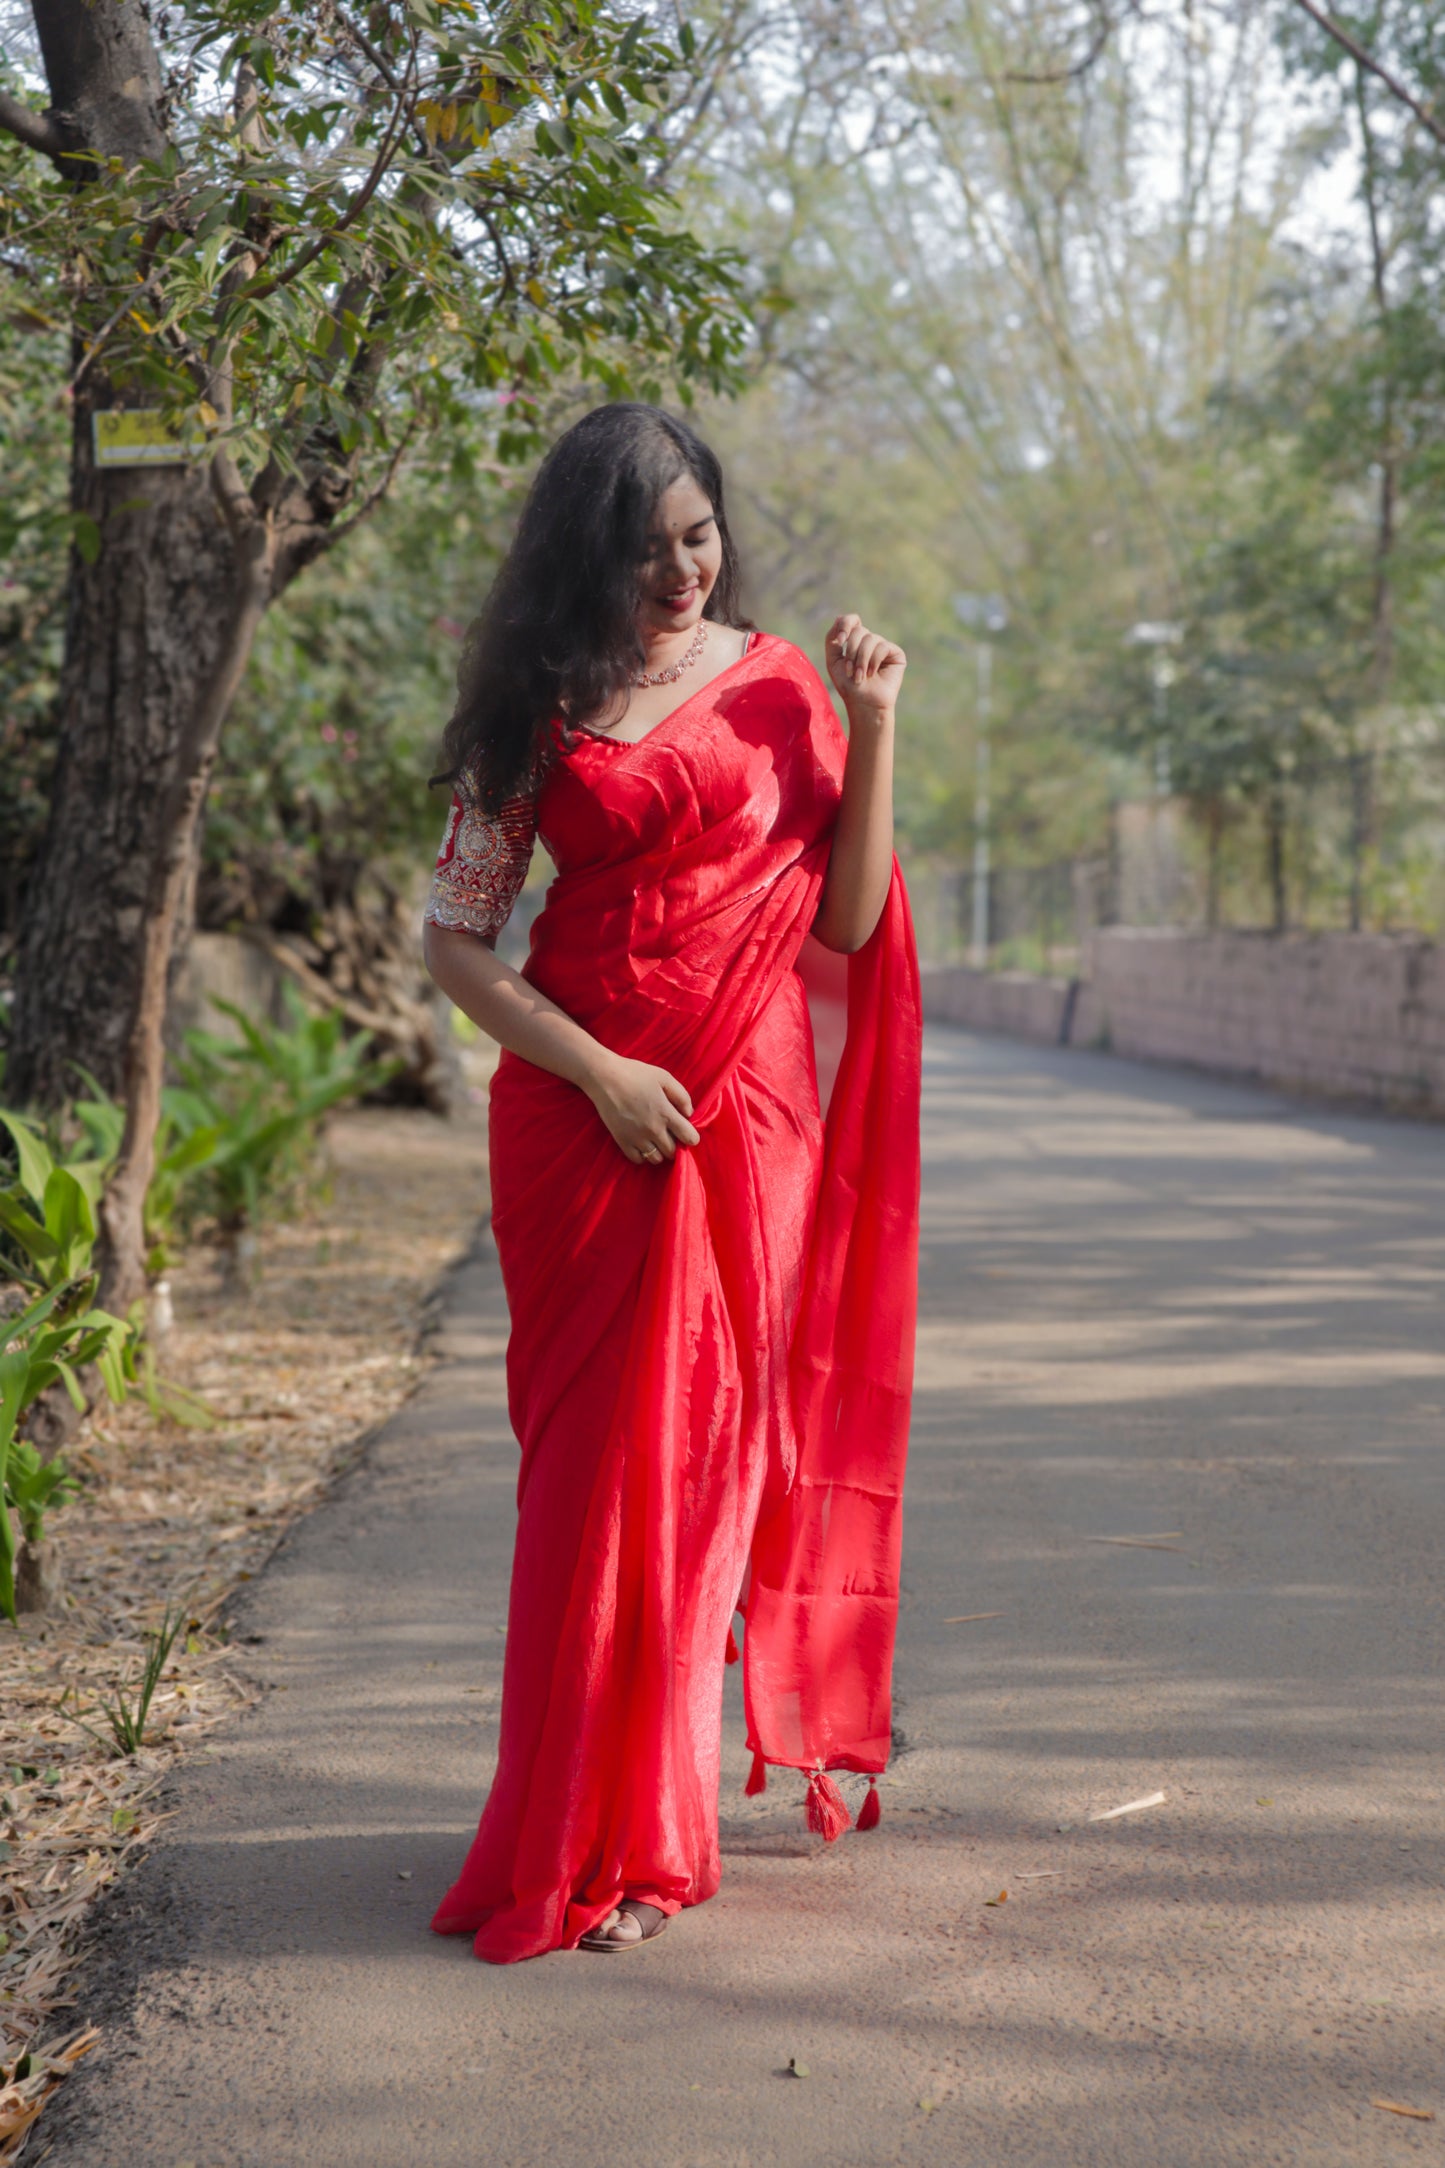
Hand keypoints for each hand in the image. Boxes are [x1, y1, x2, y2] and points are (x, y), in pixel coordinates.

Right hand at [585, 1052, 700, 1165]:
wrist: (604, 1077)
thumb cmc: (635, 1074)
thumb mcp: (664, 1077)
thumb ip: (682, 1096)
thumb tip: (689, 1114)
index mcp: (666, 1113)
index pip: (689, 1137)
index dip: (692, 1137)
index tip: (687, 1132)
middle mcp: (653, 1130)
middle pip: (672, 1151)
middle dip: (675, 1145)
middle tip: (670, 1135)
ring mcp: (636, 1138)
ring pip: (656, 1159)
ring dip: (660, 1152)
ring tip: (656, 1140)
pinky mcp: (621, 1141)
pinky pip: (638, 1160)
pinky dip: (643, 1156)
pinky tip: (643, 1144)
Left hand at [825, 614, 905, 721]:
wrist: (863, 704)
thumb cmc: (848, 686)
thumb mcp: (833, 661)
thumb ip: (832, 639)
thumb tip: (839, 618)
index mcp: (855, 641)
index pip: (851, 620)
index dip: (845, 625)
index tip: (840, 641)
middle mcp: (870, 641)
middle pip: (859, 631)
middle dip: (851, 652)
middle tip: (850, 671)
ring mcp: (883, 647)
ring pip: (870, 639)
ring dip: (861, 660)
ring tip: (860, 677)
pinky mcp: (896, 654)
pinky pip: (882, 647)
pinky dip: (874, 661)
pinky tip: (873, 674)